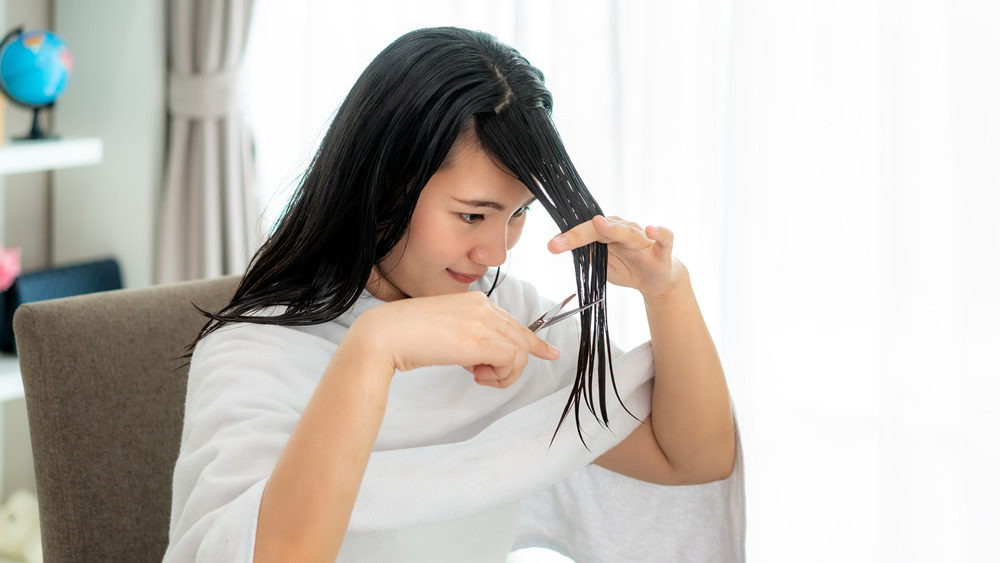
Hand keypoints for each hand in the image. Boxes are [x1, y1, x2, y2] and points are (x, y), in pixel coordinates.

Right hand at [351, 292, 558, 387]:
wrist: (385, 335)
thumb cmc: (406, 336)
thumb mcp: (444, 332)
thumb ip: (466, 338)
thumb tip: (481, 358)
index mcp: (474, 301)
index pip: (511, 322)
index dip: (531, 340)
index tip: (547, 352)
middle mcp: (482, 307)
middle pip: (522, 336)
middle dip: (517, 363)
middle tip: (495, 378)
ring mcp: (481, 321)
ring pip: (520, 352)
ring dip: (503, 374)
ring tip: (477, 377)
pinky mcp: (479, 340)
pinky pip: (511, 361)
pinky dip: (501, 376)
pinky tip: (477, 376)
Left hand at [548, 215, 686, 298]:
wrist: (657, 281)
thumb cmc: (629, 268)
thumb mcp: (604, 266)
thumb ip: (589, 256)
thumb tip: (566, 247)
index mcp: (608, 233)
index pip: (586, 232)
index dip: (568, 238)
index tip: (551, 245)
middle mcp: (624, 231)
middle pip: (601, 229)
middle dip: (580, 234)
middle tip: (561, 241)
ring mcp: (643, 239)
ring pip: (628, 231)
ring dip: (613, 228)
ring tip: (599, 224)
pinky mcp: (662, 251)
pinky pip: (665, 239)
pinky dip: (660, 232)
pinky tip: (652, 229)